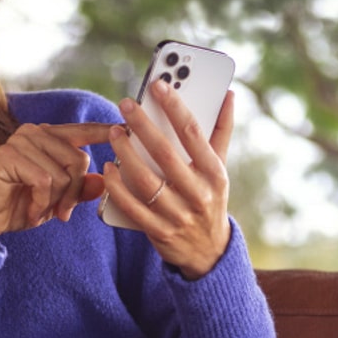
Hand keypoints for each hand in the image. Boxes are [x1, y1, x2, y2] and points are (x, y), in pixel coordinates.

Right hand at [0, 121, 113, 242]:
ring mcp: (19, 141)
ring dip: (56, 201)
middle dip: (73, 194)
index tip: (125, 128)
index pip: (82, 131)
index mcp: (46, 136)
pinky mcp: (8, 156)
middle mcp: (33, 132)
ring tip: (39, 210)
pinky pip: (45, 182)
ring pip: (64, 173)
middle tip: (60, 213)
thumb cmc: (19, 207)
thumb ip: (80, 189)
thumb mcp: (58, 200)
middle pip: (79, 160)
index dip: (103, 131)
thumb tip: (104, 180)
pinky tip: (30, 210)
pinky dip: (42, 203)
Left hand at [102, 78, 233, 278]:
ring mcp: (178, 215)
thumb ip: (221, 131)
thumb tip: (228, 95)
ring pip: (146, 181)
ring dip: (126, 154)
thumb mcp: (220, 169)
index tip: (158, 85)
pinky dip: (118, 187)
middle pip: (166, 154)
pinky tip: (109, 169)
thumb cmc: (210, 199)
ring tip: (114, 133)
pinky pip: (133, 207)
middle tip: (126, 104)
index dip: (176, 106)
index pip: (194, 134)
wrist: (209, 252)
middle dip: (143, 126)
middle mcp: (198, 194)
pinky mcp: (159, 232)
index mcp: (215, 174)